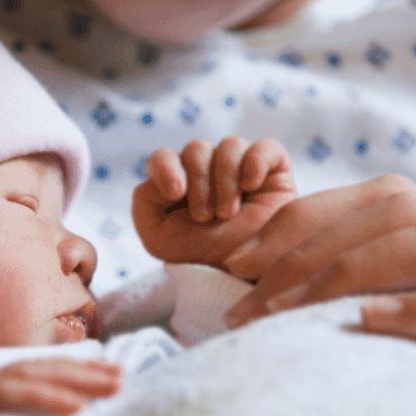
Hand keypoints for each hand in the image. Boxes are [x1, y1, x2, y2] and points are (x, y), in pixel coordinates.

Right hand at [0, 358, 122, 415]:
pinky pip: (5, 400)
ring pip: (28, 378)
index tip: (111, 375)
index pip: (34, 373)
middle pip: (38, 369)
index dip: (73, 371)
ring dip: (73, 382)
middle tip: (124, 377)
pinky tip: (73, 409)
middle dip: (83, 372)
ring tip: (110, 389)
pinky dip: (41, 400)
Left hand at [132, 136, 296, 271]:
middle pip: (196, 149)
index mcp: (177, 179)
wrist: (248, 270)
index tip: (176, 192)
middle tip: (205, 217)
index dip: (166, 167)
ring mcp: (240, 164)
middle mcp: (207, 167)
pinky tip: (252, 186)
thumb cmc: (202, 253)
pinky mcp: (272, 167)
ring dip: (226, 181)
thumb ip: (143, 202)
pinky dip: (256, 162)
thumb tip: (164, 174)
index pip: (163, 156)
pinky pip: (264, 146)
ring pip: (229, 145)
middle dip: (199, 184)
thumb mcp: (158, 238)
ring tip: (229, 213)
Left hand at [218, 174, 415, 415]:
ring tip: (288, 311)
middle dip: (312, 248)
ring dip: (357, 269)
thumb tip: (310, 319)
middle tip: (246, 303)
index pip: (388, 201)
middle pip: (407, 208)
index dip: (308, 220)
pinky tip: (372, 323)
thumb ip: (409, 320)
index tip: (241, 260)